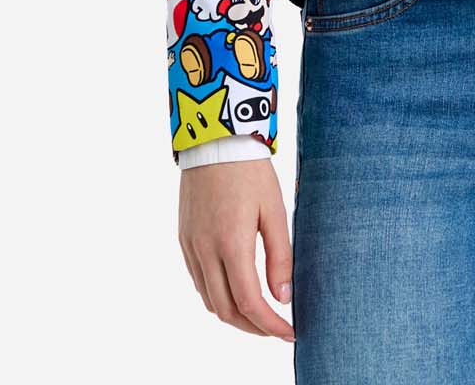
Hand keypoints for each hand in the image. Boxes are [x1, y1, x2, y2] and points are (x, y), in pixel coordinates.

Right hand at [178, 157, 293, 340]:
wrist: (215, 140)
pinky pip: (199, 282)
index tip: (290, 333)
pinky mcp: (184, 240)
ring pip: (210, 300)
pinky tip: (236, 289)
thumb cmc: (251, 171)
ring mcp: (191, 247)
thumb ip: (280, 256)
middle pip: (227, 311)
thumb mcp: (275, 210)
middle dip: (254, 327)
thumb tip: (283, 297)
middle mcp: (206, 251)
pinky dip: (218, 296)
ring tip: (260, 313)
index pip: (250, 303)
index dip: (271, 326)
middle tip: (278, 328)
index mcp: (231, 243)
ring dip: (235, 315)